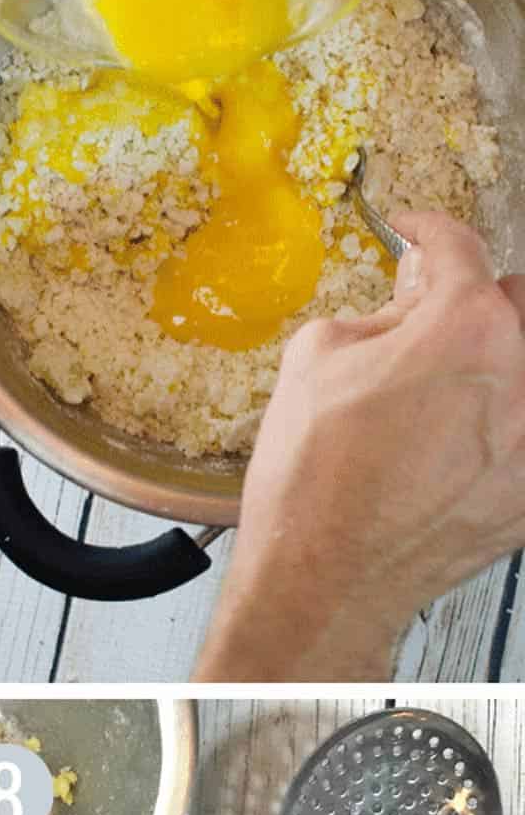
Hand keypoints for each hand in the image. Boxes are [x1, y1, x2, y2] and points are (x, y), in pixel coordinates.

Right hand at [196, 213, 524, 681]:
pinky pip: (523, 438)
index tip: (417, 235)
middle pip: (517, 303)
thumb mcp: (312, 362)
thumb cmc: (311, 481)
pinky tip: (452, 450)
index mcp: (465, 327)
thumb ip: (372, 316)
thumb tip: (402, 314)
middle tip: (428, 328)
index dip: (429, 233)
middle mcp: (521, 376)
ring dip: (494, 368)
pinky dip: (499, 432)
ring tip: (443, 397)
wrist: (324, 581)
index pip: (461, 249)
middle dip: (475, 303)